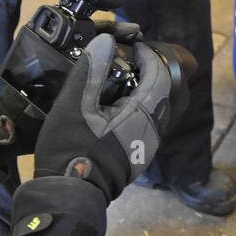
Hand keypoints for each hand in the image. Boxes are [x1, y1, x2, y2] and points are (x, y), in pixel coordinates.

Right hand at [31, 33, 175, 202]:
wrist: (70, 194)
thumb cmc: (71, 149)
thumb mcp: (74, 105)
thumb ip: (91, 71)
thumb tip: (106, 41)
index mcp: (143, 114)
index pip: (161, 75)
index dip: (149, 56)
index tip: (132, 47)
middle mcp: (154, 129)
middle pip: (166, 91)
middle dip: (152, 71)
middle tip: (129, 60)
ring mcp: (149, 144)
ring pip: (159, 107)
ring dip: (146, 89)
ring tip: (121, 80)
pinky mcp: (140, 154)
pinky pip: (149, 121)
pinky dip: (139, 106)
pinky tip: (116, 105)